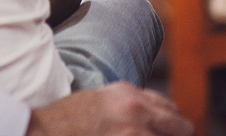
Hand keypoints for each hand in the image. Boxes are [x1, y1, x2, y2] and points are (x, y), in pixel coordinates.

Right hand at [27, 84, 191, 135]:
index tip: (171, 131)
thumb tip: (154, 119)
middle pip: (181, 128)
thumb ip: (129, 106)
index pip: (169, 107)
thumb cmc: (66, 120)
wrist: (44, 132)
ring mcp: (135, 132)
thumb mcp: (100, 101)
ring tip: (144, 135)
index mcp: (127, 93)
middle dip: (178, 135)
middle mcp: (136, 109)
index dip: (173, 124)